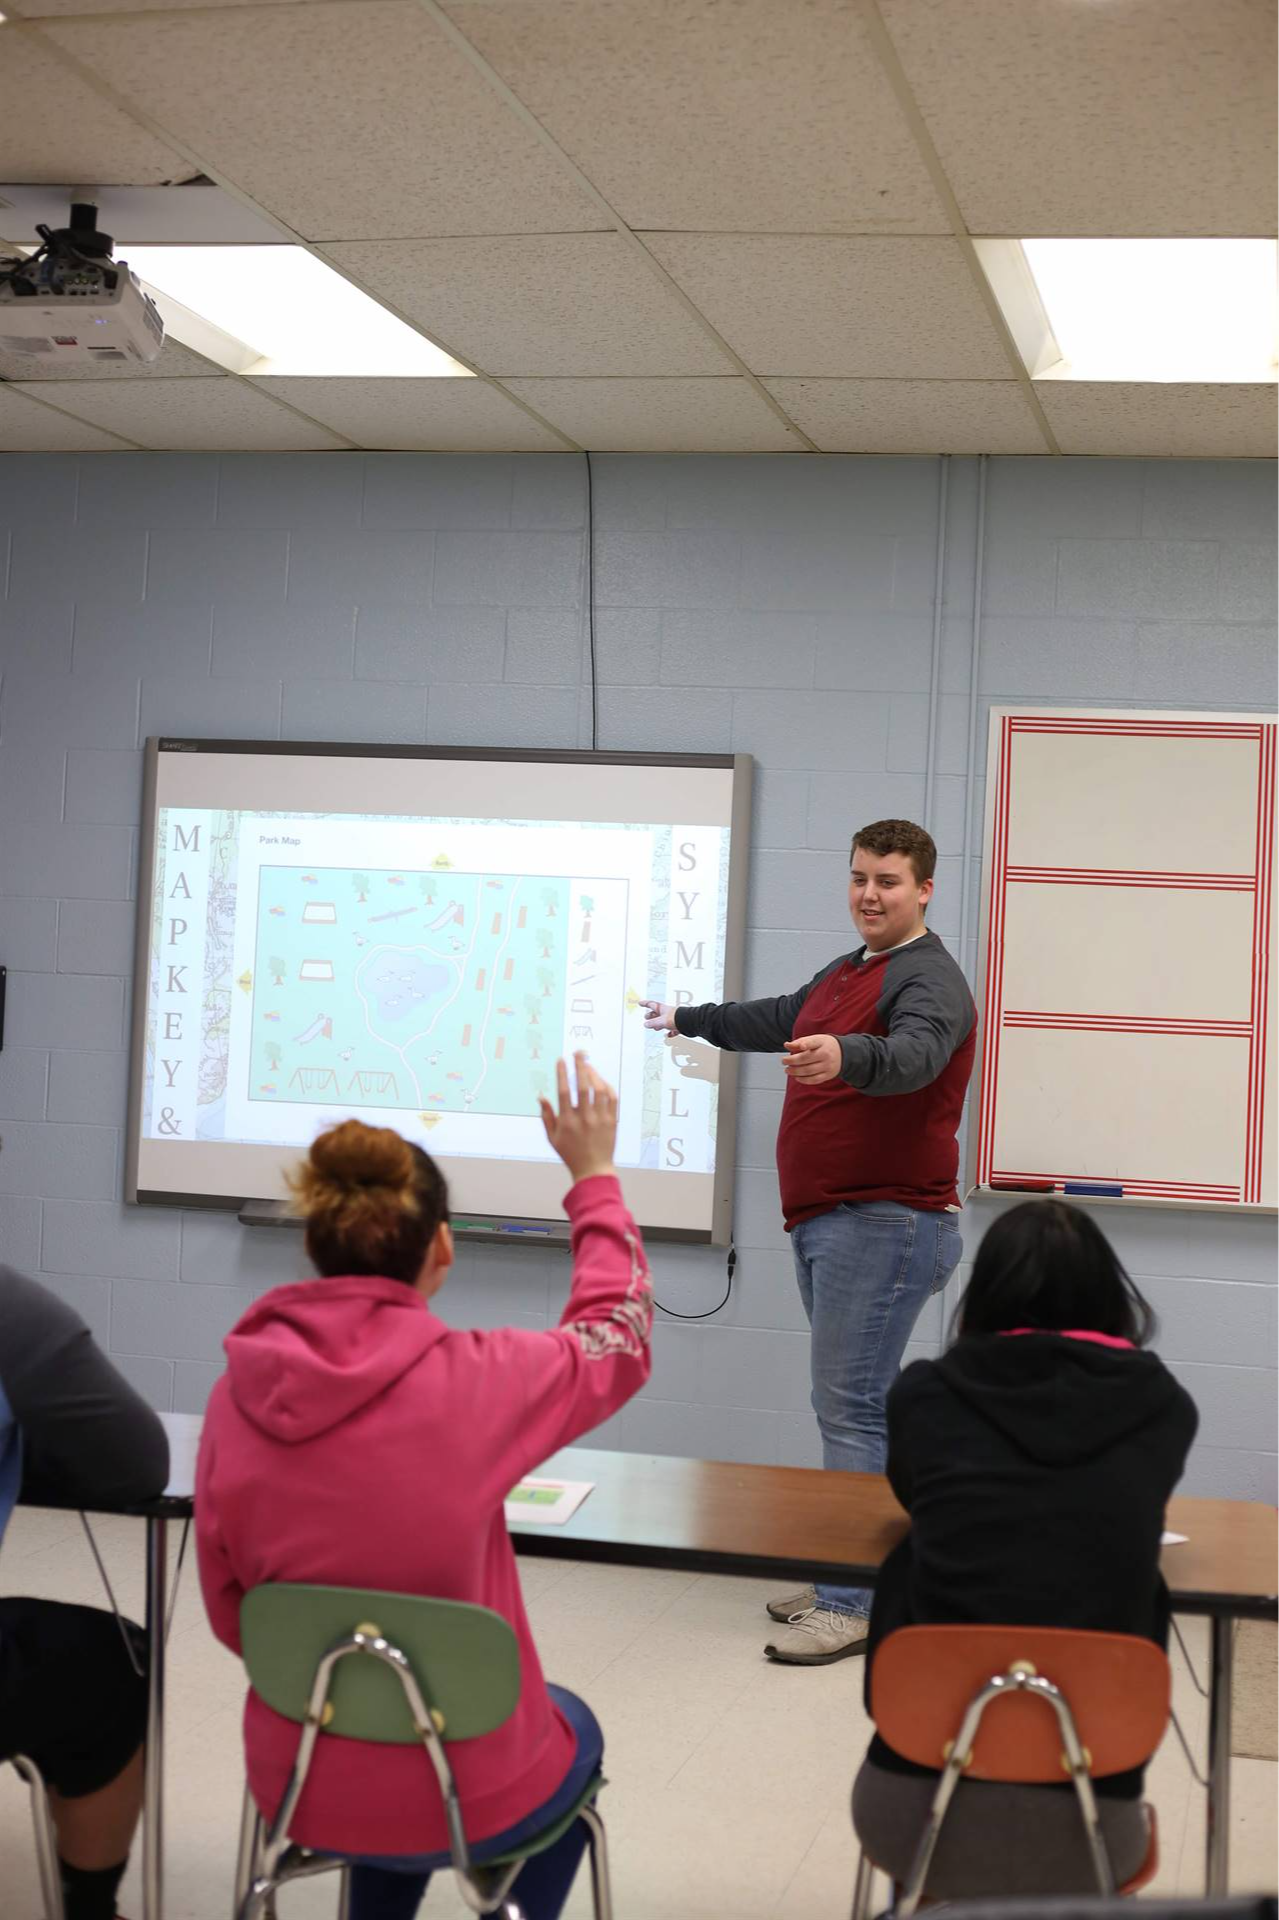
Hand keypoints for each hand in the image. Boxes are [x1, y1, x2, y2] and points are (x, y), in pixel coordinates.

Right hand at [538, 1052, 617, 1182]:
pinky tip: (600, 1081)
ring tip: (588, 1065)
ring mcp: (600, 1119)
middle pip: (583, 1086)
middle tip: (578, 1053)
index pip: (564, 1092)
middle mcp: (584, 1118)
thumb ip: (546, 1116)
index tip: (561, 1060)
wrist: (593, 1169)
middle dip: (580, 1067)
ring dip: (594, 1074)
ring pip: (599, 1090)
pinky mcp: (612, 1121)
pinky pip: (612, 1098)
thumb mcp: (552, 1138)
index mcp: (567, 1122)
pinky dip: (607, 1086)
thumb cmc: (570, 1154)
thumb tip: (541, 1096)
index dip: (562, 1074)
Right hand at [641, 999, 678, 1034]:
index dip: (645, 1004)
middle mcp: (668, 1013)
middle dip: (651, 1016)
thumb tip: (646, 1024)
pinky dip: (670, 1032)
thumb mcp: (662, 1021)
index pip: (652, 1004)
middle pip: (657, 1013)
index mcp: (663, 1008)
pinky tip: (669, 1035)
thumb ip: (653, 1023)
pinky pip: (673, 1029)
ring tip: (656, 1028)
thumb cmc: (677, 1018)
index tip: (640, 1003)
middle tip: (646, 1017)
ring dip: (659, 1025)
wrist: (690, 1022)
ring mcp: (673, 1019)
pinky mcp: (679, 1025)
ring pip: (664, 1021)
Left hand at [782, 1034, 842, 1083]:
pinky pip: (814, 1080)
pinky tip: (796, 1077)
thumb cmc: (825, 1045)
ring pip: (808, 1070)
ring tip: (787, 1070)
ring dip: (795, 1071)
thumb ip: (800, 1042)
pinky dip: (803, 1080)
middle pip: (806, 1058)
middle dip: (792, 1061)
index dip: (805, 1044)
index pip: (812, 1043)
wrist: (845, 1053)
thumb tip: (786, 1045)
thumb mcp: (816, 1039)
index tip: (800, 1046)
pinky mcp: (828, 1075)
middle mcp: (825, 1054)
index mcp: (822, 1042)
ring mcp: (827, 1066)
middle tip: (784, 1061)